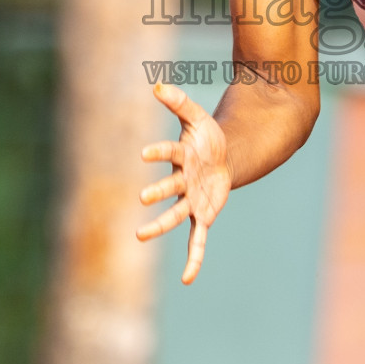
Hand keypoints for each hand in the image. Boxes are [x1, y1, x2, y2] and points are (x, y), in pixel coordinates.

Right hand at [136, 82, 231, 283]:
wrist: (224, 159)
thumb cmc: (207, 138)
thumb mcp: (198, 117)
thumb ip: (180, 102)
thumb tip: (157, 85)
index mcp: (181, 157)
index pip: (169, 153)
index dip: (159, 152)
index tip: (145, 153)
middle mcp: (182, 182)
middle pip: (169, 188)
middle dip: (158, 192)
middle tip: (143, 196)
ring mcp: (191, 201)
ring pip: (175, 215)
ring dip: (160, 225)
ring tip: (140, 235)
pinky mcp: (203, 216)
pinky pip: (197, 240)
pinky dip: (193, 259)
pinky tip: (187, 279)